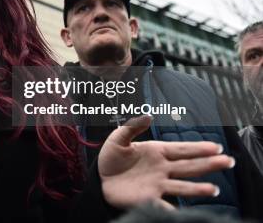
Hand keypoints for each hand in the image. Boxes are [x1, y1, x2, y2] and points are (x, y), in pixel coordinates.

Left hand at [98, 115, 234, 209]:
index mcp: (157, 152)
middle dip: (209, 164)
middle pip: (189, 166)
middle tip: (228, 162)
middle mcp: (162, 168)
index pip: (182, 149)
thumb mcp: (118, 138)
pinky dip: (171, 208)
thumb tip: (148, 116)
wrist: (101, 179)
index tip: (216, 147)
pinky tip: (183, 213)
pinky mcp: (148, 198)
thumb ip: (132, 127)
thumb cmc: (112, 158)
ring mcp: (157, 184)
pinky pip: (163, 204)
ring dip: (197, 188)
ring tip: (213, 189)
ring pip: (181, 186)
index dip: (198, 148)